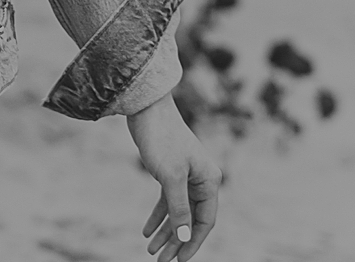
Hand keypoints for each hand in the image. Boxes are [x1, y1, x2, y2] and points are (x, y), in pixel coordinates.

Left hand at [129, 96, 219, 260]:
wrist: (145, 108)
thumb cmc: (161, 138)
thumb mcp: (170, 177)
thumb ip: (179, 208)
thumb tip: (186, 237)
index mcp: (209, 181)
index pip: (205, 221)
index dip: (193, 243)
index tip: (179, 260)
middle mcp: (201, 180)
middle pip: (190, 219)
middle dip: (176, 242)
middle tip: (160, 261)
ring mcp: (185, 176)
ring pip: (178, 212)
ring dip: (166, 232)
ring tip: (151, 250)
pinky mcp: (169, 172)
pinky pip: (166, 201)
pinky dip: (158, 216)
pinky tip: (146, 231)